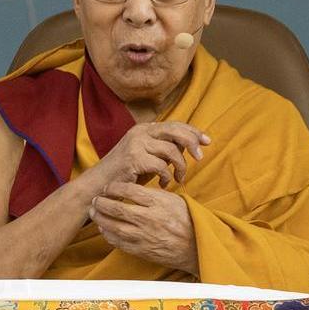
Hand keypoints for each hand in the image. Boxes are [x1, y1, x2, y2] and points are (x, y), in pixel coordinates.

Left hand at [89, 181, 198, 275]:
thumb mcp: (175, 200)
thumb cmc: (187, 220)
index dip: (114, 187)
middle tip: (95, 200)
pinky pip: (119, 242)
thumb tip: (133, 188)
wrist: (197, 246)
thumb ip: (154, 194)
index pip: (129, 191)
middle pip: (117, 208)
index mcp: (158, 203)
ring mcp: (145, 236)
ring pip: (114, 226)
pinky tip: (104, 229)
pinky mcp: (142, 250)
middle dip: (102, 203)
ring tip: (94, 213)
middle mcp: (149, 219)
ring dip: (100, 219)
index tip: (108, 187)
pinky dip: (108, 235)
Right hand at [91, 122, 209, 187]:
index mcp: (144, 129)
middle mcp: (140, 132)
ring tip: (179, 178)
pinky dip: (167, 177)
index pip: (174, 124)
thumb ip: (164, 148)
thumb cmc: (127, 173)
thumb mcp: (147, 155)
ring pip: (171, 150)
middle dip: (192, 143)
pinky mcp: (134, 159)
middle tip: (200, 158)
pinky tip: (164, 184)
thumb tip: (189, 145)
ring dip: (180, 166)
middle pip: (175, 131)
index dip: (193, 131)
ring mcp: (136, 144)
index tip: (207, 141)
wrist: (100, 184)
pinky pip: (161, 166)